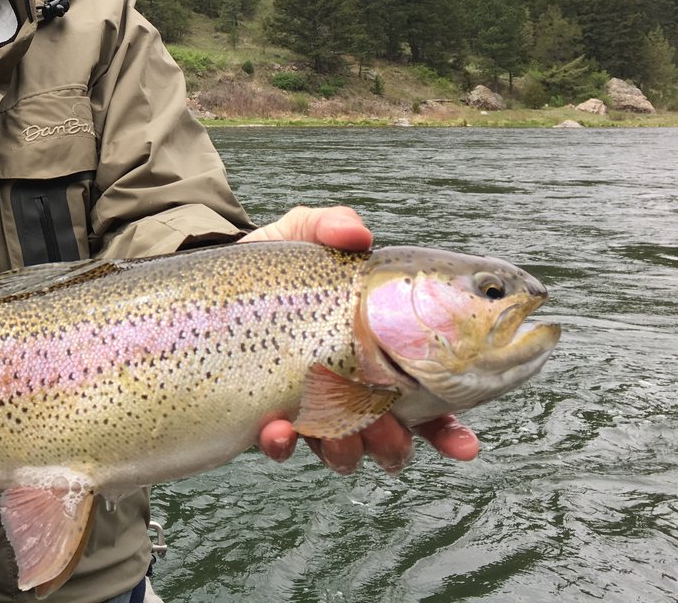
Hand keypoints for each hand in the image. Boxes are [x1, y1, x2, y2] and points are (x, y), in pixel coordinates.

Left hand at [245, 206, 478, 471]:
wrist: (214, 283)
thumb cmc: (274, 262)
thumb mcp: (302, 233)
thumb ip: (331, 226)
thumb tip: (358, 234)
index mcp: (378, 351)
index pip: (428, 397)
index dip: (450, 427)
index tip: (464, 445)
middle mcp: (352, 388)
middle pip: (393, 436)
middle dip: (397, 444)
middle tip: (389, 431)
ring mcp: (309, 406)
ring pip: (344, 450)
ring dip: (348, 450)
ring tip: (340, 433)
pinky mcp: (266, 416)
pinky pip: (281, 445)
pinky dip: (283, 443)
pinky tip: (277, 429)